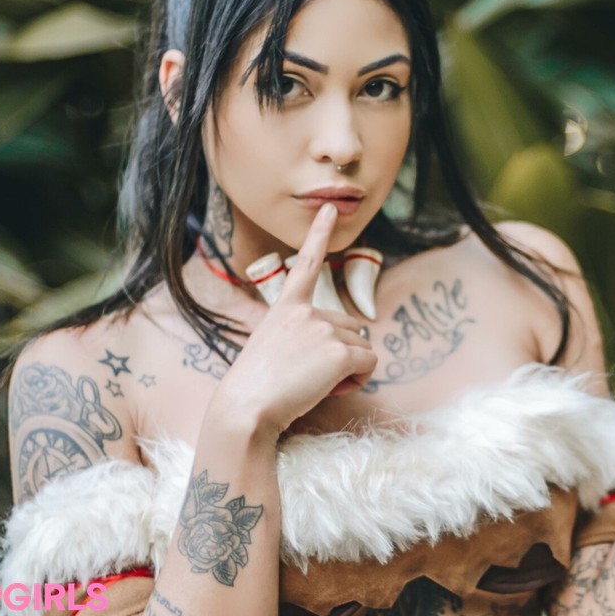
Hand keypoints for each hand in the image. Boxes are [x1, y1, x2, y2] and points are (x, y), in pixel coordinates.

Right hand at [214, 204, 377, 435]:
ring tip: (315, 384)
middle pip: (352, 328)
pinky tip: (330, 388)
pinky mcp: (338, 352)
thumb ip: (304, 339)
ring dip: (350, 370)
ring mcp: (323, 329)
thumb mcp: (274, 349)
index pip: (307, 264)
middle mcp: (306, 311)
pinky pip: (368, 364)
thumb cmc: (255, 389)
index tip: (331, 207)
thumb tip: (348, 350)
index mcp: (286, 307)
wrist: (246, 408)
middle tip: (312, 376)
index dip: (320, 234)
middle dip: (344, 353)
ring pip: (362, 349)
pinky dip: (357, 380)